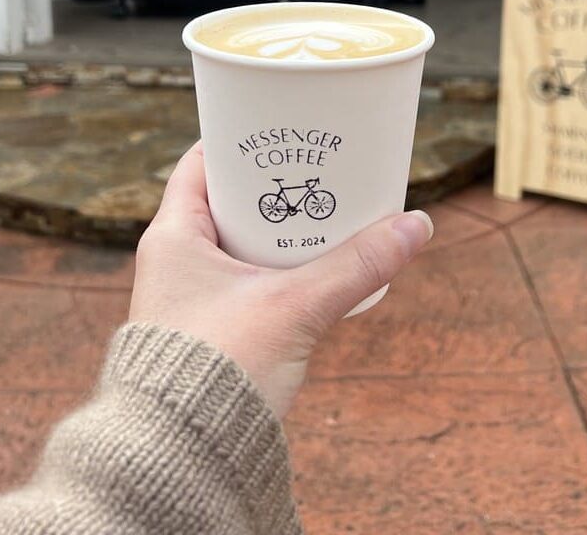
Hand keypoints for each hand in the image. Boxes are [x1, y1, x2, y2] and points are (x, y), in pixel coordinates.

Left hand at [130, 143, 432, 418]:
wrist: (183, 457)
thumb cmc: (215, 374)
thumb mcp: (294, 307)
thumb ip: (355, 265)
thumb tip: (415, 227)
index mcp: (172, 236)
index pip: (201, 163)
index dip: (241, 141)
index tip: (283, 129)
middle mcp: (174, 261)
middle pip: (229, 201)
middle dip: (276, 187)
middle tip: (320, 169)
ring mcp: (190, 297)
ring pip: (241, 244)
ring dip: (282, 231)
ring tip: (329, 212)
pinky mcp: (209, 329)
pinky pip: (248, 281)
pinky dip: (279, 268)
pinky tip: (316, 271)